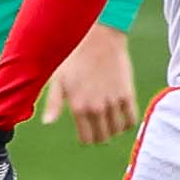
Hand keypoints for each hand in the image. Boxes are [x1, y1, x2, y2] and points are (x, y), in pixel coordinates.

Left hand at [33, 21, 143, 145]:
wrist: (99, 40)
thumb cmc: (74, 58)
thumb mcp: (58, 80)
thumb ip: (53, 103)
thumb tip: (47, 122)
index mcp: (78, 107)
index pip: (86, 138)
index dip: (87, 138)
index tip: (87, 133)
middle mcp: (96, 108)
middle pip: (103, 138)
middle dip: (100, 136)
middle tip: (98, 128)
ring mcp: (113, 103)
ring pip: (117, 130)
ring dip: (113, 130)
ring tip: (109, 122)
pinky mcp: (127, 95)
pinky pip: (131, 120)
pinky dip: (128, 123)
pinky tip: (122, 117)